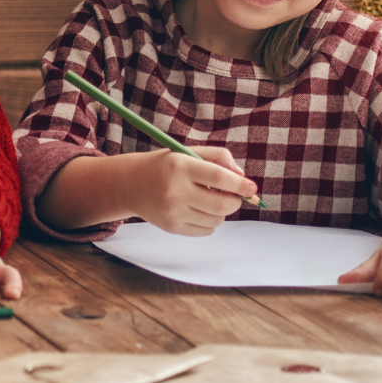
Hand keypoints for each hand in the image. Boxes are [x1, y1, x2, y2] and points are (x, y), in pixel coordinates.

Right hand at [126, 147, 257, 236]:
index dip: (241, 184)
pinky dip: (210, 222)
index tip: (252, 187)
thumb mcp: (187, 152)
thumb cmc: (165, 166)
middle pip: (222, 204)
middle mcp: (175, 190)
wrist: (130, 185)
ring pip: (216, 220)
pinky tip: (198, 210)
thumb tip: (242, 177)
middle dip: (236, 201)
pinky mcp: (172, 227)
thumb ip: (218, 157)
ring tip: (209, 199)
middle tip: (234, 195)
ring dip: (222, 211)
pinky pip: (206, 231)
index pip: (220, 177)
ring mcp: (172, 212)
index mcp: (179, 166)